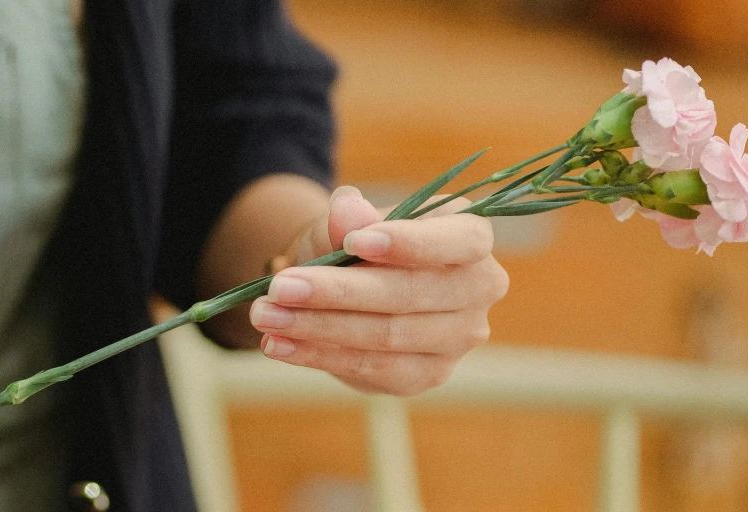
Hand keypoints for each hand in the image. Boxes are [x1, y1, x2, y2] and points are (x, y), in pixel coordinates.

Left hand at [249, 186, 508, 395]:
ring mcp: (458, 338)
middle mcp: (480, 288)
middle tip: (281, 287)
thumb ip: (351, 217)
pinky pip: (372, 368)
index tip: (351, 244)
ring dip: (319, 327)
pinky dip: (319, 355)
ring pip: (387, 336)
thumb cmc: (357, 243)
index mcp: (472, 235)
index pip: (457, 242)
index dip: (407, 244)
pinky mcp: (428, 374)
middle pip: (411, 294)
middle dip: (339, 292)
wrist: (351, 284)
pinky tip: (280, 344)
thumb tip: (348, 210)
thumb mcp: (348, 221)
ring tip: (267, 315)